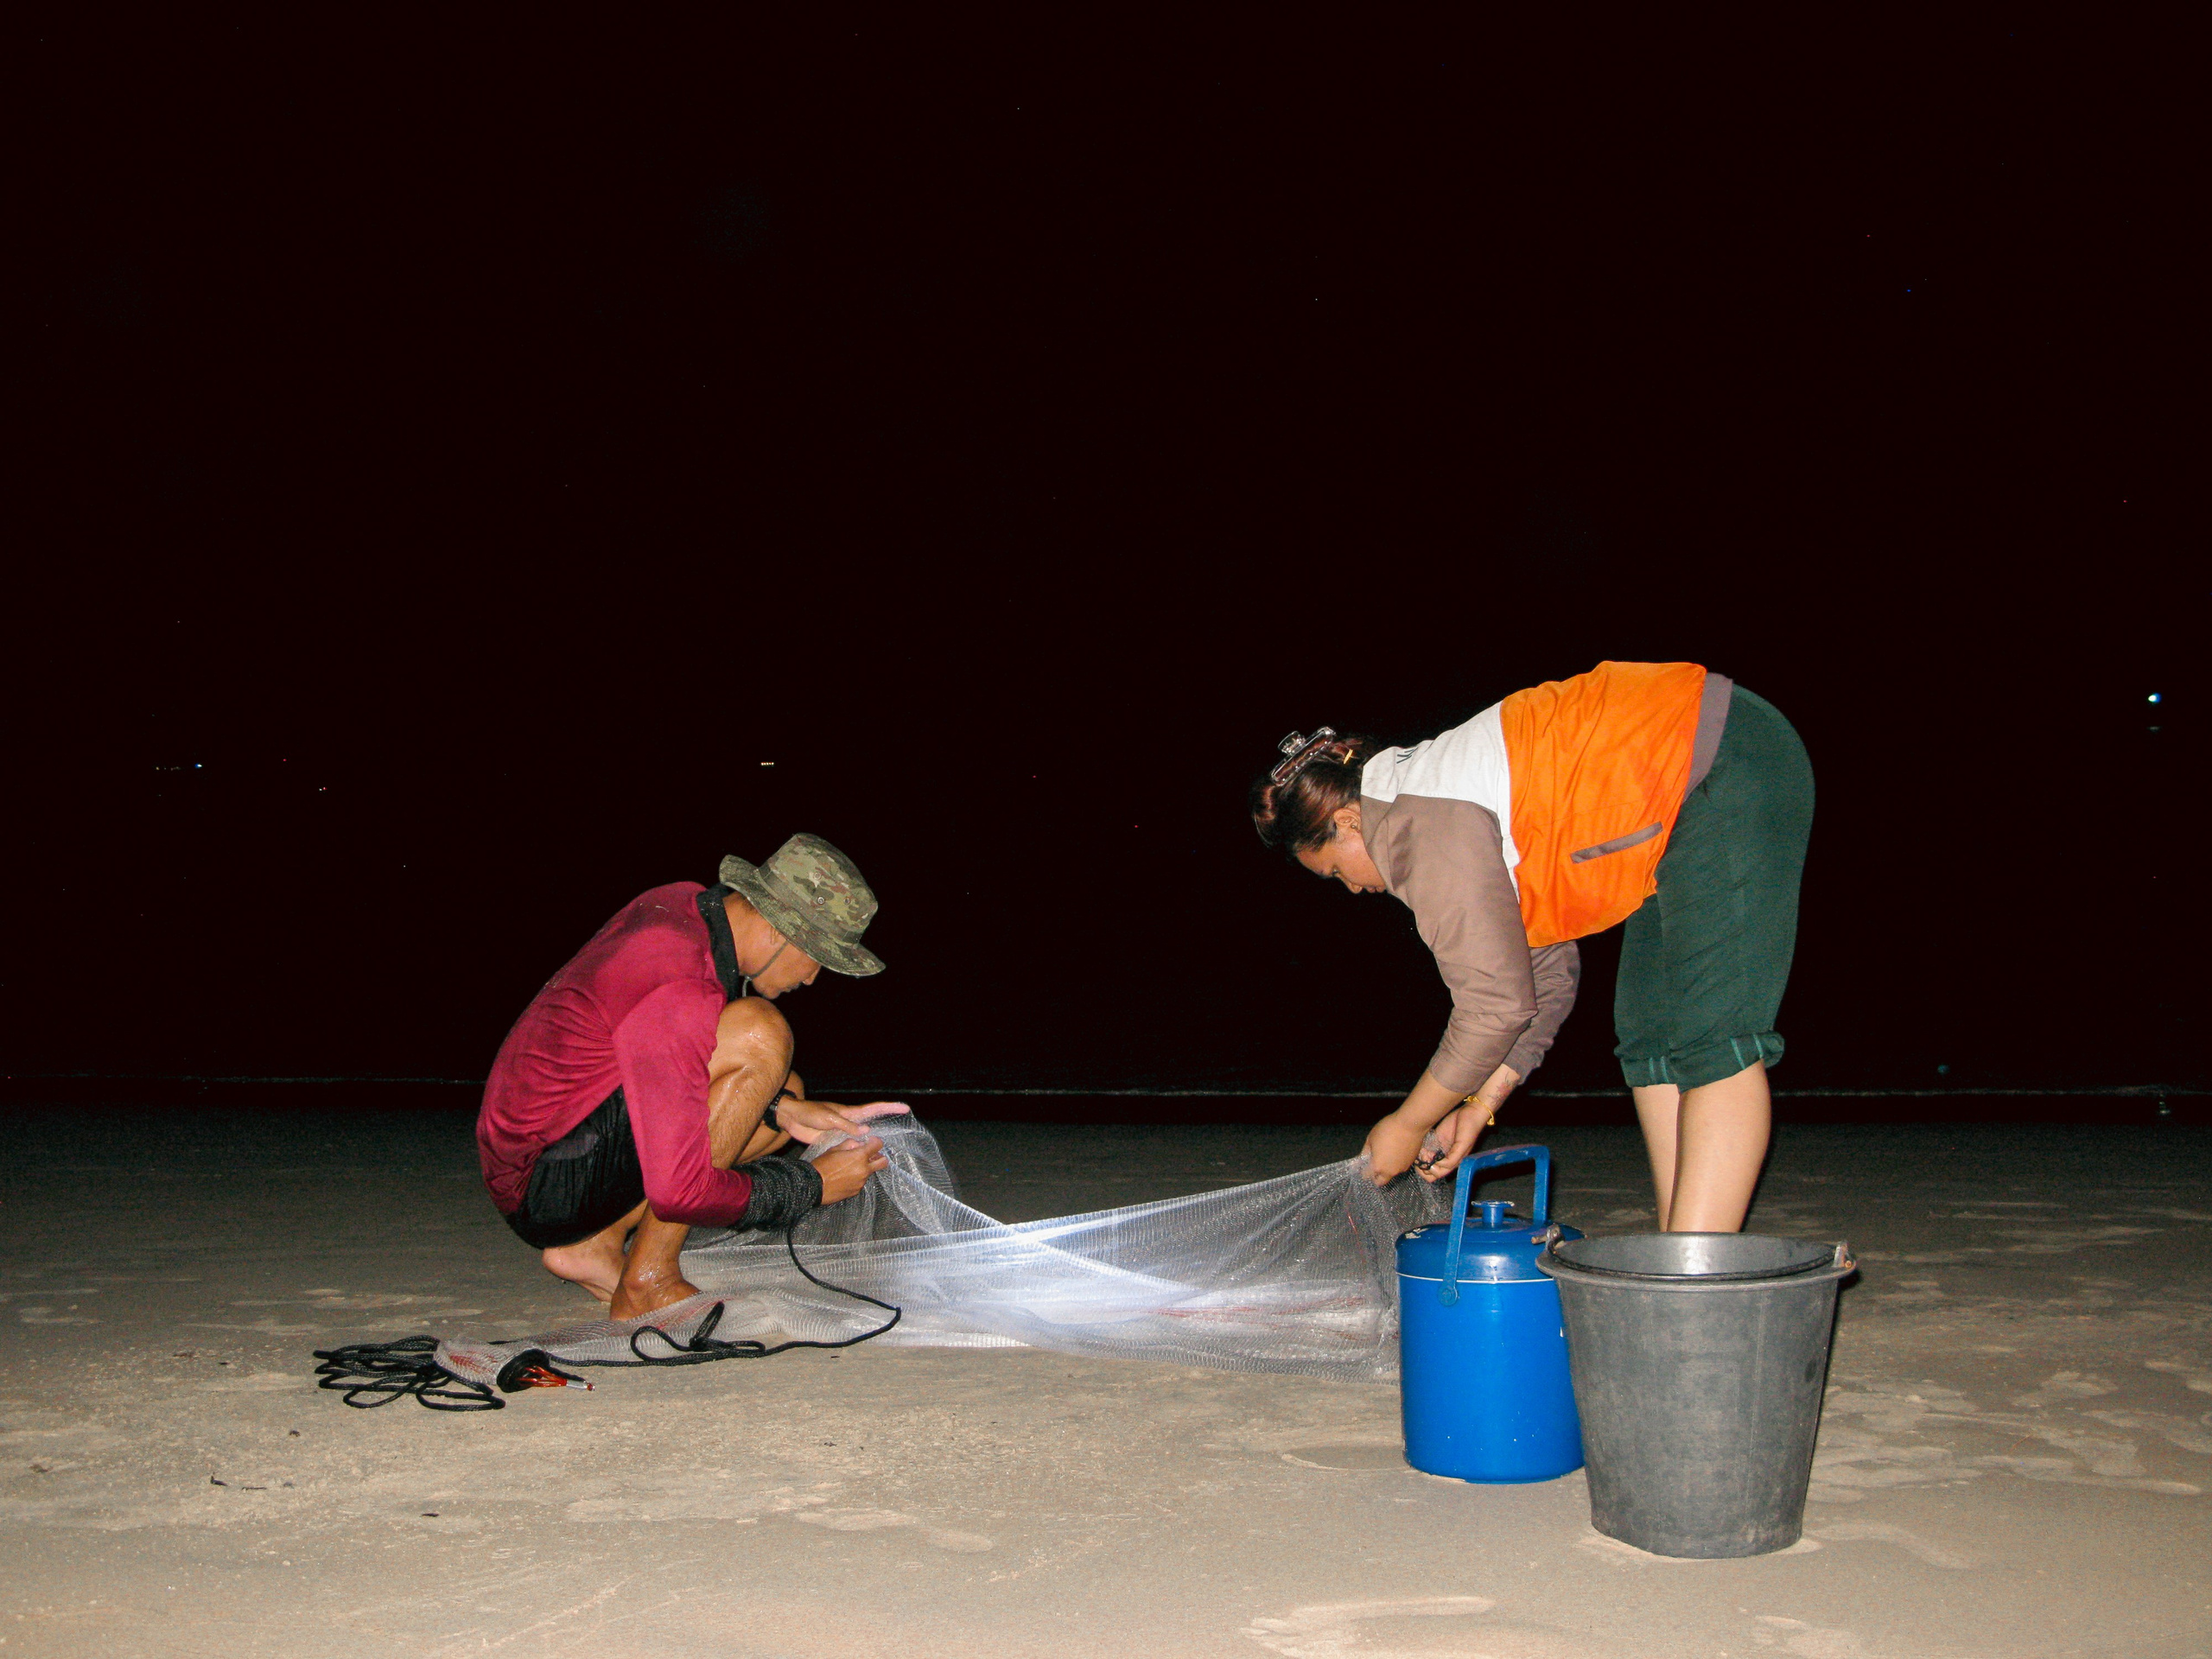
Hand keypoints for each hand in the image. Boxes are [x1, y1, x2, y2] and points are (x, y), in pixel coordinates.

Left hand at [779, 1097, 910, 1143]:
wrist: (793, 1119)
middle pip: (872, 1122)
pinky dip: (859, 1150)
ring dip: (873, 1140)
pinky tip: (865, 1156)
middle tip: (903, 1124)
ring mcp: (843, 1132)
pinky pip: (851, 1147)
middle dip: (887, 1121)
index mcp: (850, 1113)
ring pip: (862, 1137)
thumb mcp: (829, 1118)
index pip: (874, 1109)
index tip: (904, 1107)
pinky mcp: (835, 1142)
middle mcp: (850, 1122)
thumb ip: (846, 1125)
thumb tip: (866, 1131)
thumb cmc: (811, 1113)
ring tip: (886, 1147)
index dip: (889, 1108)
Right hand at [812, 1134, 888, 1203]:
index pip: (878, 1145)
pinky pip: (861, 1181)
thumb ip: (850, 1144)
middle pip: (883, 1162)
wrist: (813, 1186)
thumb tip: (859, 1144)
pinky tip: (845, 1176)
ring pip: (870, 1172)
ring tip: (849, 1167)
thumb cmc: (822, 1165)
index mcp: (859, 1157)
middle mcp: (864, 1170)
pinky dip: (857, 1177)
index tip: (871, 1141)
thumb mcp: (834, 1149)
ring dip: (864, 1167)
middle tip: (869, 1154)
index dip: (876, 1141)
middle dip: (878, 1156)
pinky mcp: (856, 1191)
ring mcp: (861, 1182)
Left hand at [1361, 1111, 1430, 1185]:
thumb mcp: (1371, 1138)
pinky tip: (1397, 1151)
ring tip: (1388, 1153)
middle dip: (1376, 1176)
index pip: (1368, 1176)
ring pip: (1392, 1174)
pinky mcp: (1411, 1163)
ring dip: (1388, 1169)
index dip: (1365, 1172)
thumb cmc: (1387, 1130)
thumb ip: (1365, 1151)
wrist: (1410, 1125)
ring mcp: (1402, 1168)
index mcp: (1378, 1167)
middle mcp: (1390, 1172)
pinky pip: (1401, 1166)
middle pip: (1381, 1181)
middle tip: (1375, 1164)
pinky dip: (1397, 1163)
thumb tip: (1362, 1159)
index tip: (1365, 1165)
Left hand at [1416, 1104, 1493, 1182]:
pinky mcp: (1437, 1137)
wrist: (1470, 1112)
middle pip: (1430, 1169)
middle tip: (1423, 1158)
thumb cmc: (1470, 1129)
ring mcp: (1440, 1147)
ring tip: (1422, 1151)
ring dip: (1422, 1158)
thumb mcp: (1463, 1146)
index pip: (1438, 1174)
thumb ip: (1453, 1159)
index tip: (1428, 1163)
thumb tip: (1438, 1165)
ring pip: (1427, 1159)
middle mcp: (1446, 1156)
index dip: (1430, 1171)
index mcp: (1453, 1161)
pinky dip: (1422, 1149)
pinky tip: (1422, 1146)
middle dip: (1424, 1166)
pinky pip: (1426, 1147)